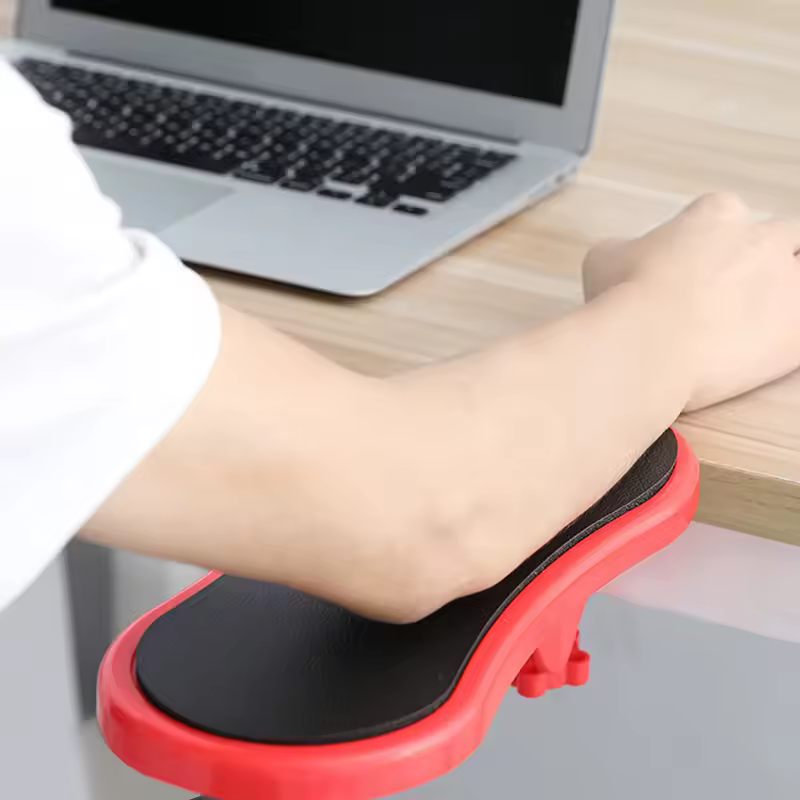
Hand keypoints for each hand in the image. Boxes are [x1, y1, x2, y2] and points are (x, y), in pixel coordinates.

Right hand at [583, 193, 799, 409]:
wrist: (645, 347)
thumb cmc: (624, 300)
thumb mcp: (604, 257)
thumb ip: (627, 249)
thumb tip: (627, 259)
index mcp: (718, 214)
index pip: (726, 218)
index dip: (706, 246)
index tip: (687, 272)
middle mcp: (763, 240)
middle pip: (779, 240)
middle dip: (758, 263)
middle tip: (725, 296)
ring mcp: (789, 286)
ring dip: (783, 296)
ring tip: (750, 324)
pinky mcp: (798, 334)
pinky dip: (786, 340)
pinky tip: (760, 351)